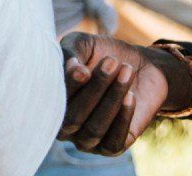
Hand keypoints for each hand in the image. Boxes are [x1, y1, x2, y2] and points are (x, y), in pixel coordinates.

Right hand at [58, 34, 184, 155]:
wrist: (139, 66)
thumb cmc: (103, 53)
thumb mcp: (83, 44)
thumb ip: (71, 52)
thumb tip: (70, 68)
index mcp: (51, 101)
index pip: (53, 100)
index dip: (68, 87)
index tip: (83, 69)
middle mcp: (65, 126)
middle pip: (73, 118)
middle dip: (95, 89)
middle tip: (112, 62)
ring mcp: (87, 139)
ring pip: (94, 129)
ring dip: (111, 99)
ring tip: (127, 71)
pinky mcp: (111, 147)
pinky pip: (113, 141)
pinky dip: (122, 118)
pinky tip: (130, 96)